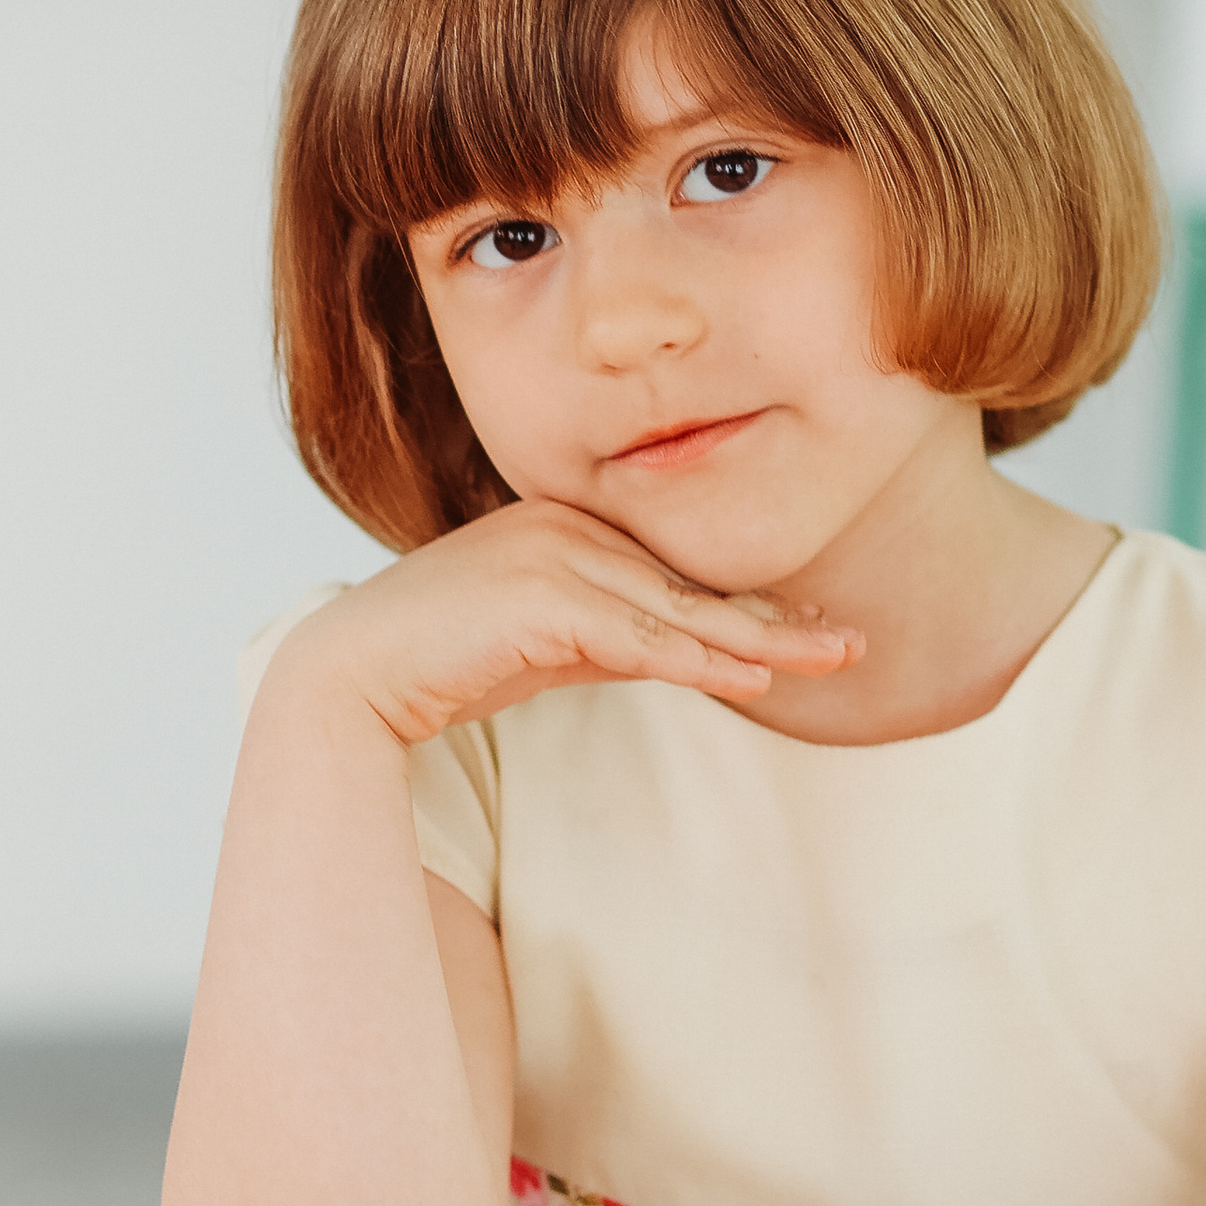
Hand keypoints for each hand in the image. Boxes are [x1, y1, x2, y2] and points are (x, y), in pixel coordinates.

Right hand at [275, 496, 861, 748]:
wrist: (354, 674)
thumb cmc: (444, 660)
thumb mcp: (547, 645)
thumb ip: (610, 638)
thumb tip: (681, 655)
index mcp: (573, 526)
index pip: (679, 571)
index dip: (753, 606)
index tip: (816, 632)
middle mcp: (571, 527)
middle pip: (693, 584)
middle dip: (779, 619)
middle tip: (852, 644)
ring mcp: (556, 555)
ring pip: (680, 608)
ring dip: (762, 641)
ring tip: (831, 660)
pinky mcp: (543, 597)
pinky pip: (640, 637)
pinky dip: (700, 660)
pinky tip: (753, 679)